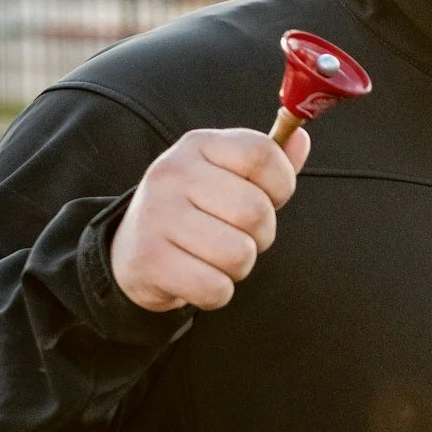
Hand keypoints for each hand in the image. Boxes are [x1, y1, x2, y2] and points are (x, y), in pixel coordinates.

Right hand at [110, 125, 308, 313]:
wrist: (130, 247)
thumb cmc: (195, 209)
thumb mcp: (227, 174)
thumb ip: (267, 161)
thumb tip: (301, 139)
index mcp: (199, 145)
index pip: (261, 154)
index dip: (281, 185)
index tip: (269, 199)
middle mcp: (173, 173)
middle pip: (256, 211)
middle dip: (260, 236)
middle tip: (237, 236)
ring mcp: (157, 215)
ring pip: (239, 254)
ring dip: (238, 267)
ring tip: (215, 257)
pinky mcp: (148, 260)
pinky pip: (214, 288)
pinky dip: (216, 293)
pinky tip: (198, 277)